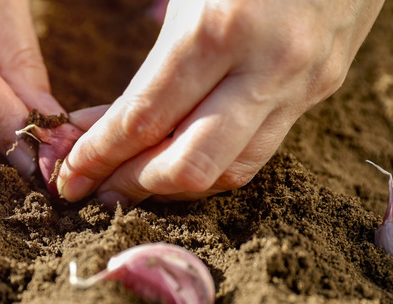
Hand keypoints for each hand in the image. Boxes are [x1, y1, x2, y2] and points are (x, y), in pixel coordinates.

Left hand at [57, 0, 384, 205]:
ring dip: (176, 185)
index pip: (145, 120)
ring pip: (232, 170)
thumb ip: (152, 59)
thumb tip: (106, 121)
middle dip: (134, 185)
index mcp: (219, 27)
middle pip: (191, 167)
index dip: (99, 157)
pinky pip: (261, 148)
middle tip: (99, 187)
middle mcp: (266, 67)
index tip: (69, 178)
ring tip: (136, 178)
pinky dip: (215, 163)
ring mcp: (302, 83)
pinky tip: (184, 153)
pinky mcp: (323, 87)